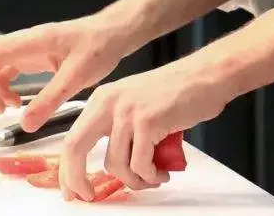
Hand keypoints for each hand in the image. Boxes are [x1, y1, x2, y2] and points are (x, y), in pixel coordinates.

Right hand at [0, 14, 133, 129]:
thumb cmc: (99, 47)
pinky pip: (1, 71)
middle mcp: (22, 42)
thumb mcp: (78, 77)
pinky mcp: (28, 57)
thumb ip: (51, 99)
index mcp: (32, 41)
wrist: (112, 33)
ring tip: (3, 111)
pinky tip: (16, 104)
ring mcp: (23, 49)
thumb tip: (25, 124)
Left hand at [58, 61, 228, 199]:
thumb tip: (109, 168)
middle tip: (88, 197)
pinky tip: (162, 172)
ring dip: (134, 181)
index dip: (68, 169)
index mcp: (102, 99)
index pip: (72, 138)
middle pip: (76, 148)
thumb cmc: (176, 92)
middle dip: (77, 179)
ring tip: (152, 178)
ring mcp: (127, 111)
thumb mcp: (133, 103)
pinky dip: (152, 176)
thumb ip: (117, 130)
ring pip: (116, 165)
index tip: (72, 189)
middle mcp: (109, 102)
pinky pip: (141, 164)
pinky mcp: (147, 121)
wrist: (205, 75)